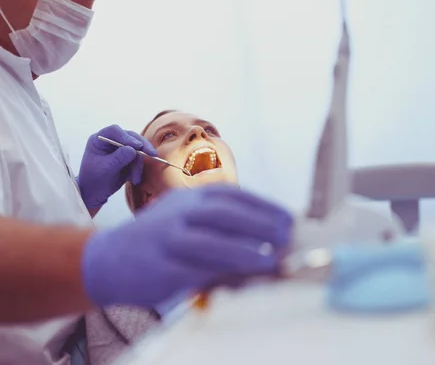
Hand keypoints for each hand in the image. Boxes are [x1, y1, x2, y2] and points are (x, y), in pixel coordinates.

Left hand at [77, 125, 156, 208]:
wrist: (94, 193)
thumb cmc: (93, 180)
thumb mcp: (105, 169)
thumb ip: (119, 158)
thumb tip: (133, 150)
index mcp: (99, 140)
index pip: (114, 131)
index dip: (127, 137)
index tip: (137, 146)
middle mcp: (111, 141)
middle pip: (131, 137)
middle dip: (142, 147)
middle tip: (153, 155)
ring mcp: (120, 150)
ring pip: (137, 150)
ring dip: (138, 165)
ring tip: (135, 179)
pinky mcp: (128, 159)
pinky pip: (138, 160)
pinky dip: (138, 170)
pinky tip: (134, 180)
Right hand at [82, 184, 292, 306]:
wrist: (105, 259)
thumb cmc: (159, 239)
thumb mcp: (186, 220)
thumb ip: (220, 226)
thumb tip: (268, 241)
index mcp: (189, 198)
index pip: (232, 196)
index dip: (263, 205)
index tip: (288, 218)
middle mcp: (178, 214)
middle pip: (223, 213)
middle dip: (259, 223)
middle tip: (286, 235)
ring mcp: (166, 240)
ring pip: (208, 241)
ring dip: (244, 250)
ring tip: (272, 259)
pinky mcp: (159, 269)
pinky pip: (193, 272)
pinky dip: (220, 275)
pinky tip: (239, 279)